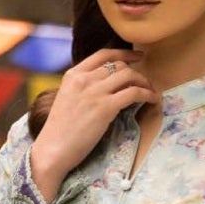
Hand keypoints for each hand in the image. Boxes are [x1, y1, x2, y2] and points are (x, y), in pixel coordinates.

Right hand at [32, 48, 156, 190]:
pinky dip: (147, 94)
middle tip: (145, 83)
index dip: (124, 53)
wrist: (52, 150)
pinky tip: (152, 100)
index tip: (137, 57)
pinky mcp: (105, 107)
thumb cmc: (59, 133)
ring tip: (150, 92)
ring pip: (129, 75)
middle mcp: (84, 79)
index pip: (103, 55)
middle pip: (119, 65)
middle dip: (137, 73)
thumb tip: (104, 88)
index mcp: (73, 74)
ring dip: (144, 83)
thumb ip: (82, 89)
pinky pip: (134, 93)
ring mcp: (95, 92)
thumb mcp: (67, 100)